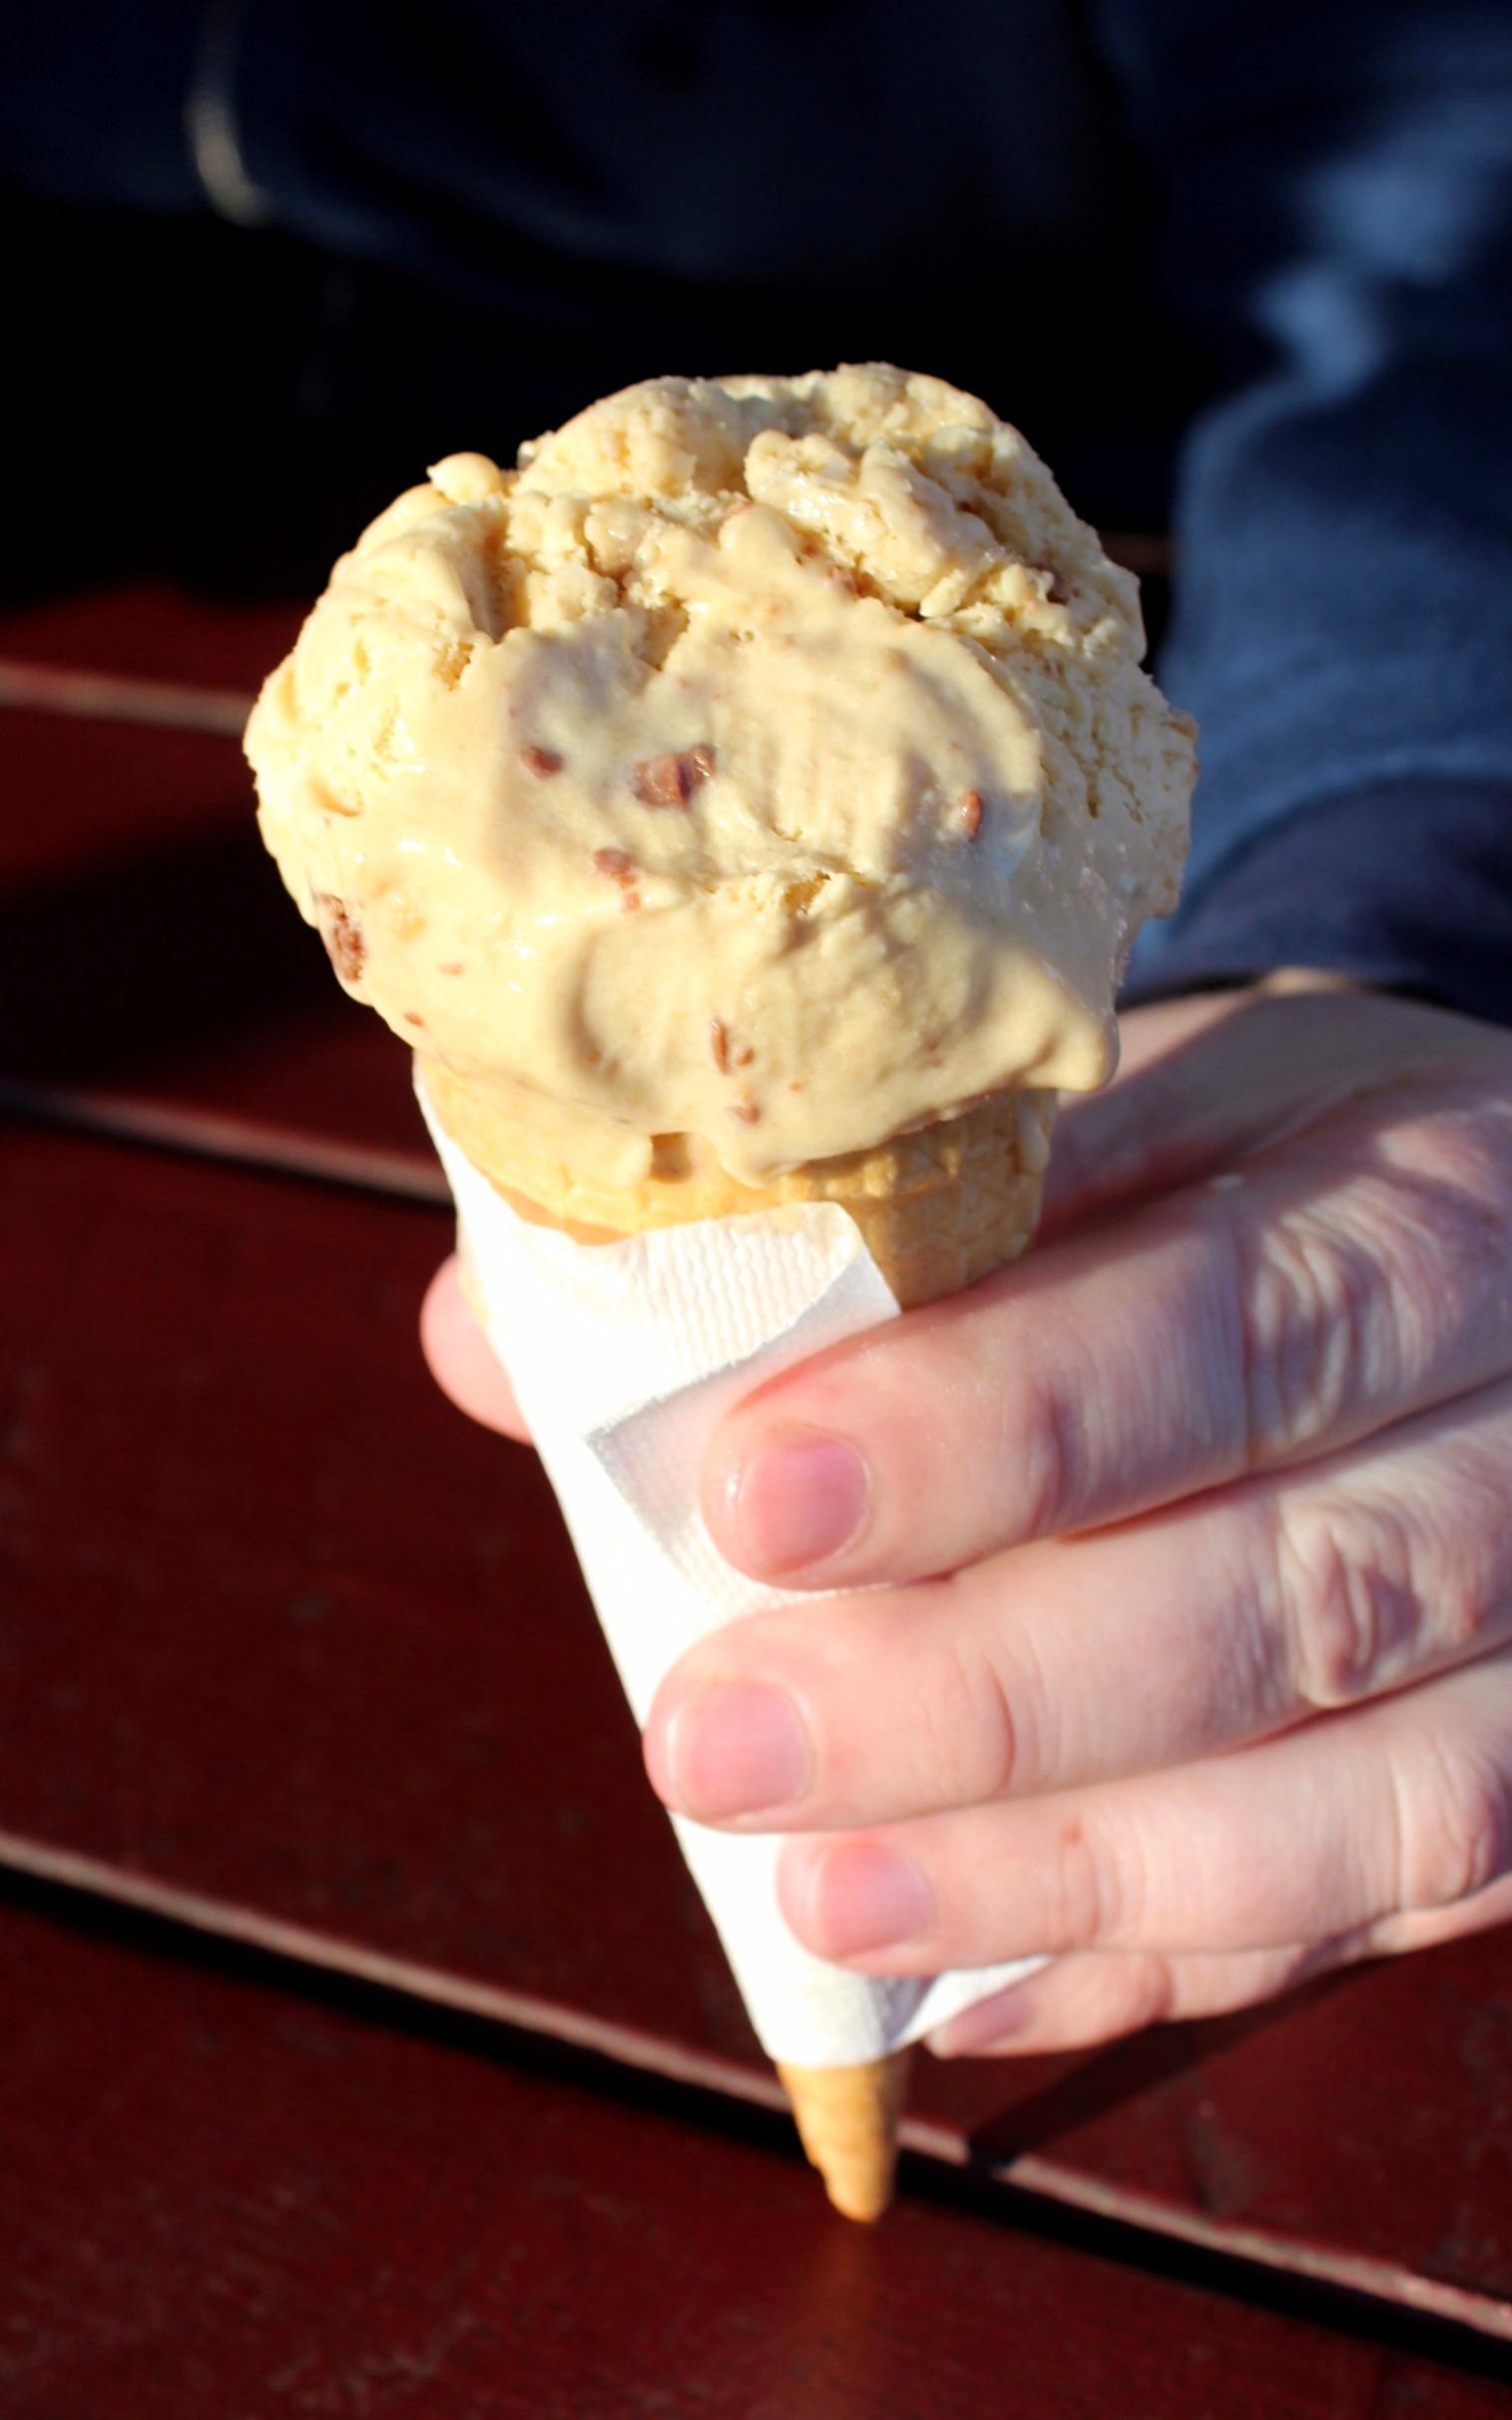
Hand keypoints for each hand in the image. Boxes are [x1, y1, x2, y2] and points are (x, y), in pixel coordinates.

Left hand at [423, 985, 1511, 2055]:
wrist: (1505, 1236)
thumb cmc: (1260, 1173)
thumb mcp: (1108, 1124)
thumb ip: (845, 1228)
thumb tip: (496, 1338)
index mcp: (1413, 1200)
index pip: (1222, 1328)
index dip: (998, 1429)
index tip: (753, 1496)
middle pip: (1292, 1593)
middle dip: (990, 1695)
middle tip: (717, 1742)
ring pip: (1365, 1800)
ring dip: (1069, 1871)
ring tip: (819, 1904)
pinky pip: (1378, 1909)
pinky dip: (1160, 1960)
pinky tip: (963, 1989)